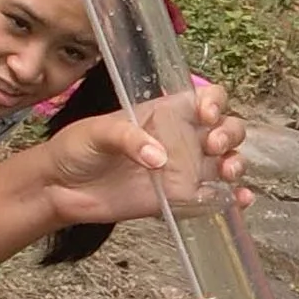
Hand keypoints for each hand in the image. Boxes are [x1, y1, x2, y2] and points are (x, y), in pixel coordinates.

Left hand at [39, 81, 249, 230]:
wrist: (59, 189)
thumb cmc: (75, 149)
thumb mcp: (97, 132)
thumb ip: (128, 139)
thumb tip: (159, 159)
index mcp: (166, 113)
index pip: (207, 98)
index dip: (216, 102)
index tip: (207, 115)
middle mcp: (181, 139)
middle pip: (225, 129)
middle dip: (230, 135)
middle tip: (213, 145)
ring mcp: (183, 170)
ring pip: (225, 162)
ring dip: (235, 164)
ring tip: (225, 173)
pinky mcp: (178, 199)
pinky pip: (213, 197)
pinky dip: (231, 198)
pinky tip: (238, 199)